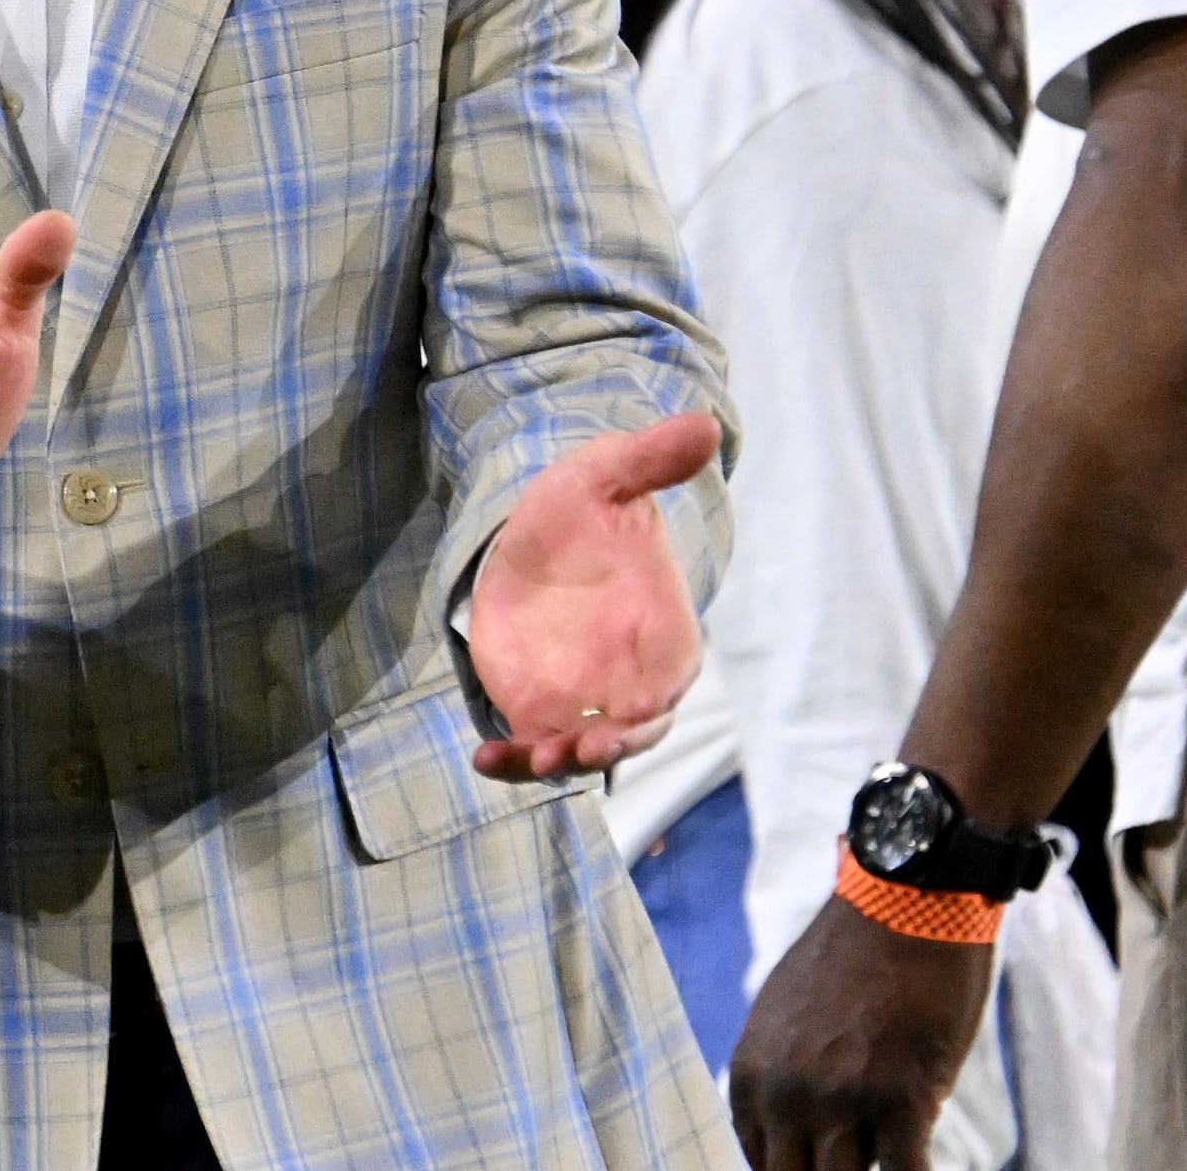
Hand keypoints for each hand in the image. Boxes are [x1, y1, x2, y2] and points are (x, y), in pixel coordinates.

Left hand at [465, 409, 720, 779]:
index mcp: (662, 634)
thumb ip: (650, 461)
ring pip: (577, 750)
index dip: (653, 708)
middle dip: (608, 748)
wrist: (530, 533)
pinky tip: (483, 757)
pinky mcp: (537, 708)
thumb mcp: (606, 476)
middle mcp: (628, 679)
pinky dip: (511, 762)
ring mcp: (582, 700)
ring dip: (556, 763)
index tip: (630, 719)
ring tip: (526, 759)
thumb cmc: (583, 507)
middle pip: (630, 734)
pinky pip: (529, 748)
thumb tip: (704, 423)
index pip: (670, 683)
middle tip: (577, 750)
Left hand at [725, 894, 992, 1169]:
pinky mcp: (902, 1102)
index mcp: (751, 1076)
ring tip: (891, 1143)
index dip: (797, 1170)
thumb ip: (780, 1076)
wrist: (904, 904)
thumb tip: (793, 1129)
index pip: (760, 1164)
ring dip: (871, 1167)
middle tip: (857, 1155)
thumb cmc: (854, 957)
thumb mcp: (784, 1015)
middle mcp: (787, 1097)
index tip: (822, 1161)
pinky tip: (920, 1163)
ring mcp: (842, 1103)